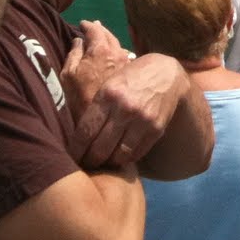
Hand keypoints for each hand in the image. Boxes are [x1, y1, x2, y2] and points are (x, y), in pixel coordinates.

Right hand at [61, 20, 130, 115]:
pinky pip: (123, 55)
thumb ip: (74, 54)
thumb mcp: (68, 74)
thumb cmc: (79, 96)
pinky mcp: (130, 73)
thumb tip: (78, 40)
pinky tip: (114, 53)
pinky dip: (117, 50)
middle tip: (94, 26)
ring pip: (118, 44)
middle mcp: (117, 52)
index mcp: (101, 49)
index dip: (87, 25)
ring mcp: (125, 62)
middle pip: (109, 35)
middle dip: (100, 30)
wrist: (101, 118)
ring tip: (103, 38)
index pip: (95, 30)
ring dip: (109, 39)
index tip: (82, 23)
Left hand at [68, 52, 189, 171]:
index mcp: (108, 94)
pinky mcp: (156, 129)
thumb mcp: (110, 83)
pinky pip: (136, 154)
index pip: (85, 132)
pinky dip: (125, 160)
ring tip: (101, 165)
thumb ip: (95, 106)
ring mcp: (142, 120)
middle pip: (100, 148)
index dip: (76, 150)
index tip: (71, 158)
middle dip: (89, 161)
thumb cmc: (132, 78)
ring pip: (118, 156)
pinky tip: (119, 158)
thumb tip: (76, 133)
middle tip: (84, 165)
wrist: (167, 74)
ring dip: (108, 164)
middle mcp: (125, 108)